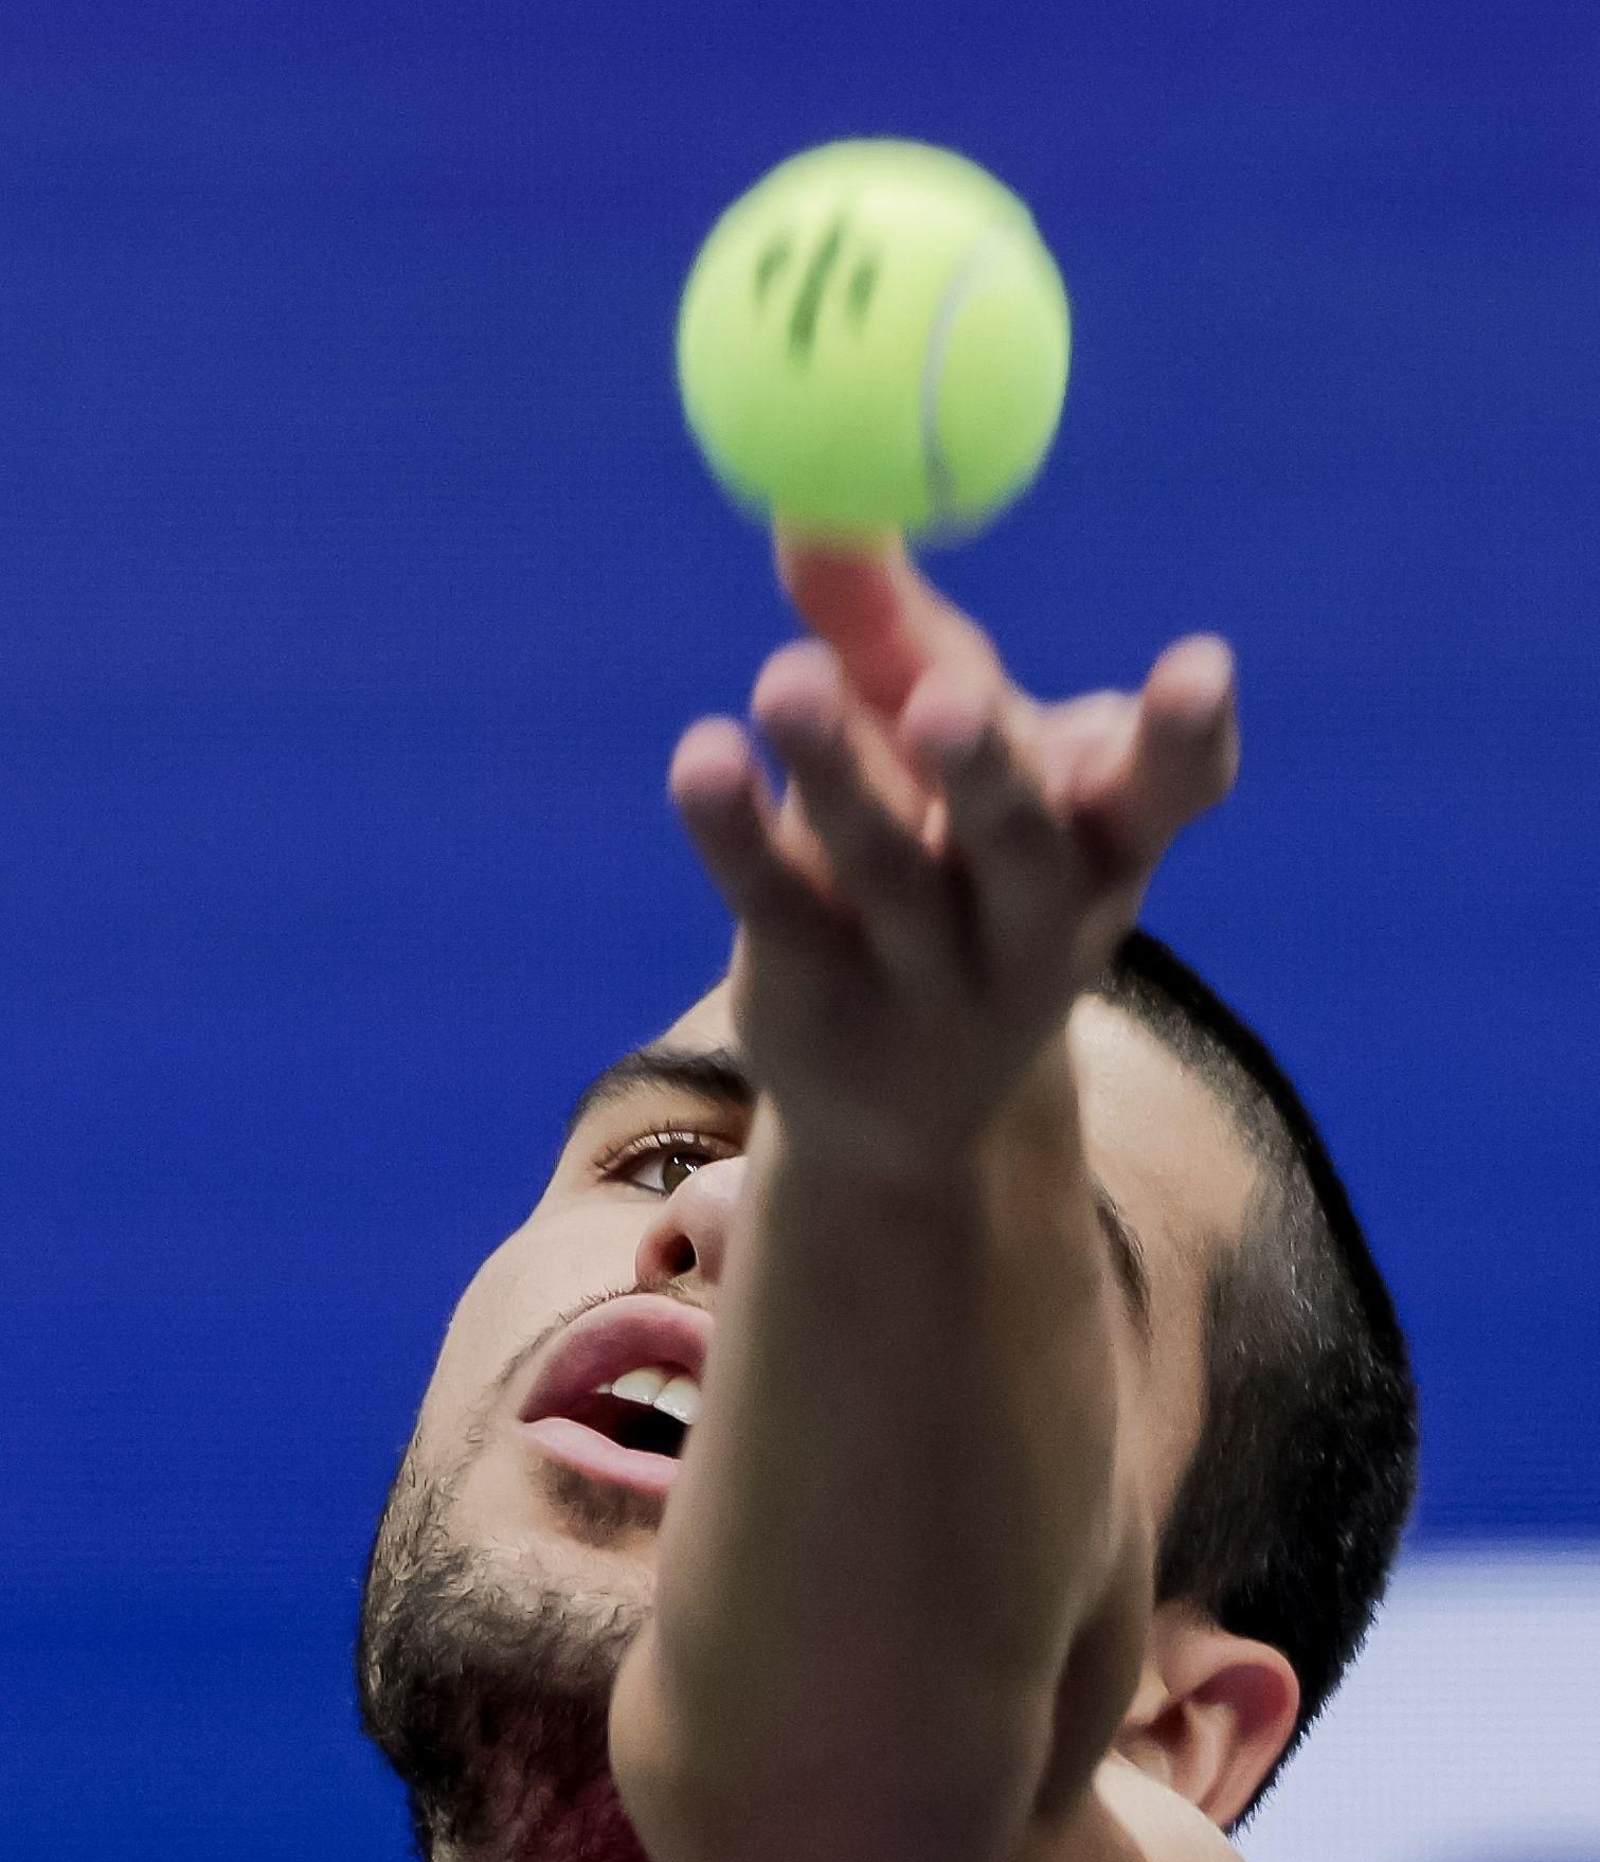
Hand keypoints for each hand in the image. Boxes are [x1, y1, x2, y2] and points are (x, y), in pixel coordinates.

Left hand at [669, 531, 1237, 1170]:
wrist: (897, 1097)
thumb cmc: (943, 866)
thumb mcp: (935, 748)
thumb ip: (890, 633)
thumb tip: (810, 505)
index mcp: (1103, 847)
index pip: (1170, 798)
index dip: (1188, 740)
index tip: (1198, 664)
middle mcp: (1035, 922)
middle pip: (1021, 850)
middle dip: (987, 774)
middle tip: (943, 699)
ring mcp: (930, 978)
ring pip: (888, 876)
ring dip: (838, 777)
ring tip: (788, 679)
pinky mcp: (823, 1004)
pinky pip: (780, 910)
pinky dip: (739, 834)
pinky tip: (704, 759)